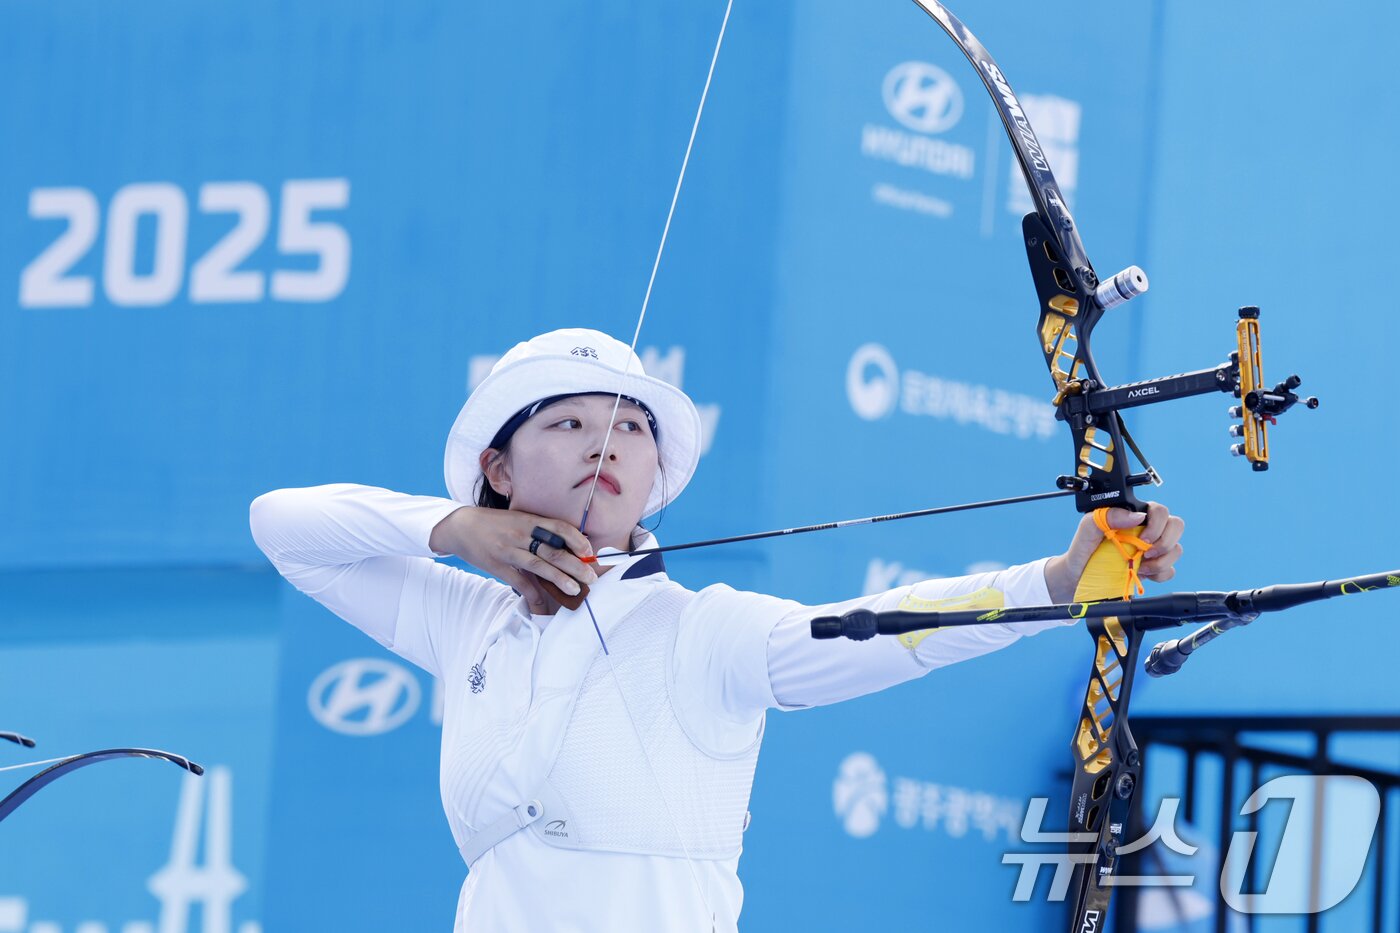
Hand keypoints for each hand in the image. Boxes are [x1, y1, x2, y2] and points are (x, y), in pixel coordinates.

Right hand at [430, 507, 597, 613]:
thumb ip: (539, 530)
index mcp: (528, 520)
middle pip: (554, 551)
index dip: (577, 540)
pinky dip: (532, 593)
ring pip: (539, 566)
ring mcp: (508, 551)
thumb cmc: (496, 524)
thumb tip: (566, 547)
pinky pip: (519, 582)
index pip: (559, 528)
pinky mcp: (498, 566)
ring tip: (576, 589)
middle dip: (576, 565)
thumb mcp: (518, 519)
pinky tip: (543, 603)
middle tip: (591, 577)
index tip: (589, 552)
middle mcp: (520, 534)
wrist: (461, 527)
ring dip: (560, 579)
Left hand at [1044, 502, 1184, 602]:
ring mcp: (1151, 550)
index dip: (1158, 523)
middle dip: (1165, 541)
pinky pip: (1170, 570)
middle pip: (1176, 526)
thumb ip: (1108, 515)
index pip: (1160, 511)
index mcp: (1133, 516)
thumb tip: (1137, 516)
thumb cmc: (1083, 548)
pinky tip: (1142, 573)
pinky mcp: (1152, 569)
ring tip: (1140, 566)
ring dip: (1161, 560)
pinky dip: (1160, 574)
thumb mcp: (1088, 527)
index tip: (1143, 538)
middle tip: (1145, 553)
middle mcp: (1147, 531)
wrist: (1078, 574)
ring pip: (1176, 549)